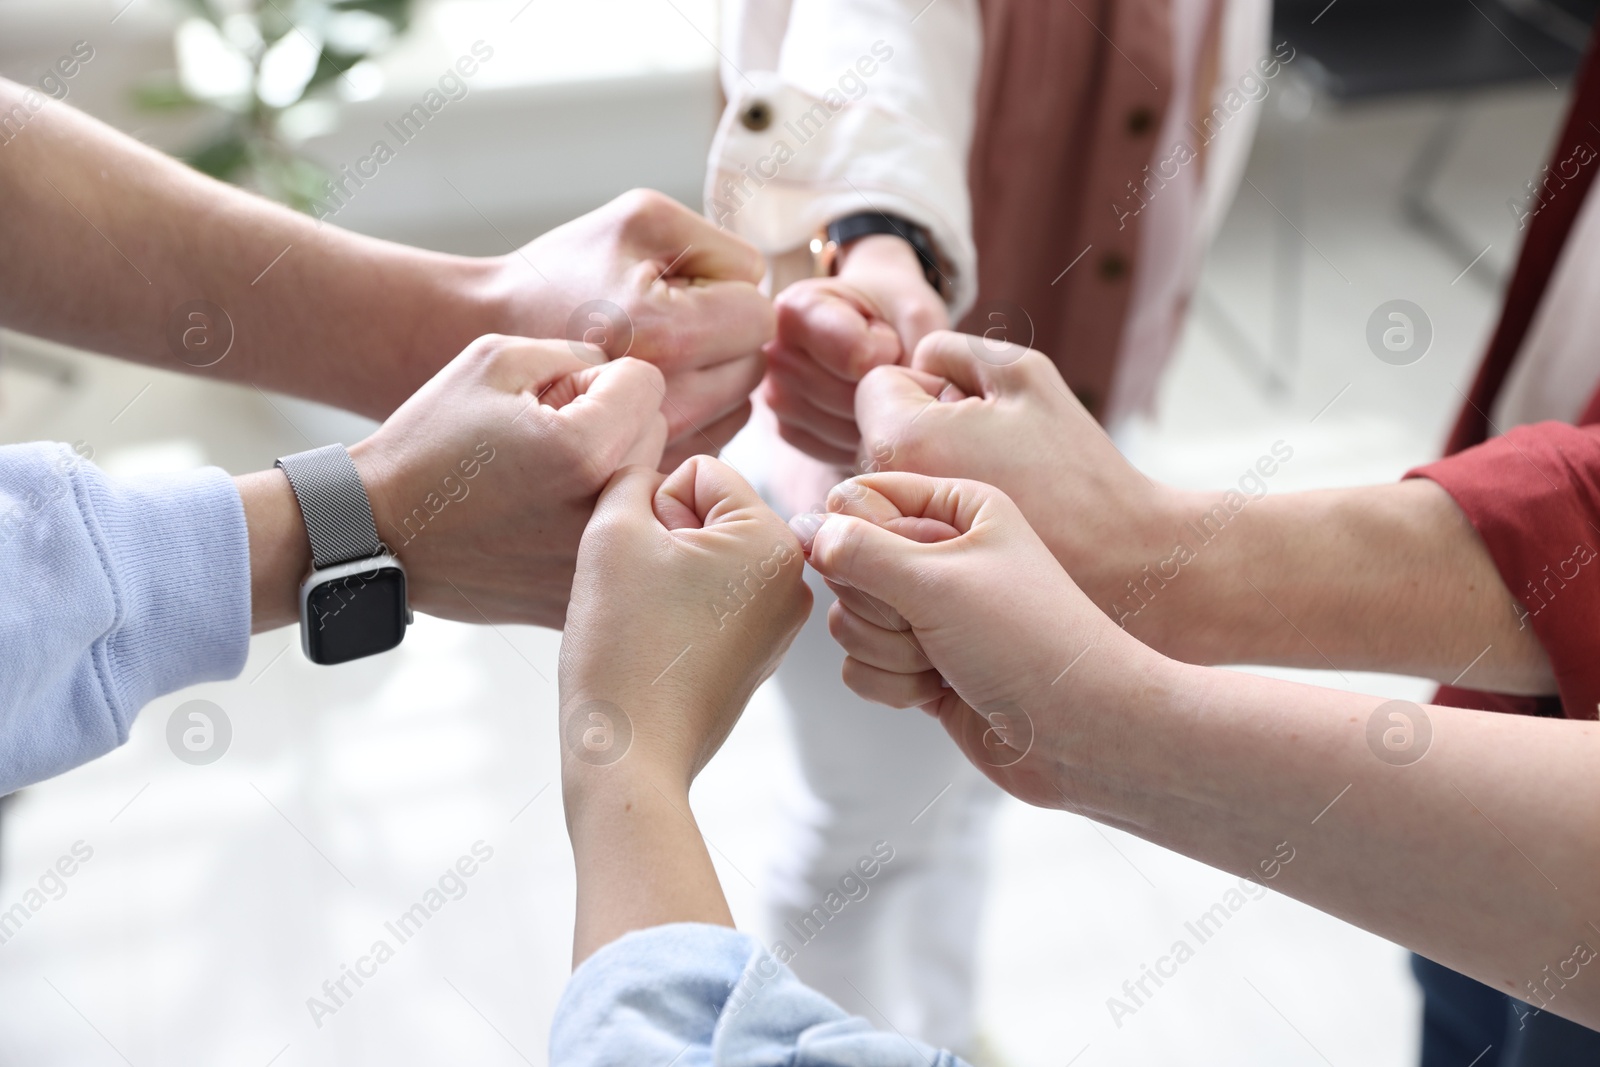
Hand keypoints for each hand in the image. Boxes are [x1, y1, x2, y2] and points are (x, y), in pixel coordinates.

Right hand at [346, 335, 666, 628]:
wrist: (377, 535)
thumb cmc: (428, 446)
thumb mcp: (493, 362)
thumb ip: (574, 353)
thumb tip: (618, 374)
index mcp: (584, 449)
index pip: (648, 384)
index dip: (600, 378)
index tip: (555, 399)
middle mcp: (603, 512)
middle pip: (655, 432)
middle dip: (611, 420)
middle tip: (547, 437)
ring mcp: (596, 562)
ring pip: (645, 486)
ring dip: (611, 469)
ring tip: (546, 478)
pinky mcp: (584, 593)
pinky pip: (626, 537)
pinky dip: (599, 522)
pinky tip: (546, 519)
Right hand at [486, 190, 775, 466]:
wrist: (478, 334)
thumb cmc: (560, 269)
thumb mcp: (641, 220)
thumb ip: (722, 246)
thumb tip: (762, 291)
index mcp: (665, 335)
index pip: (759, 317)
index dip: (726, 292)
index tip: (673, 288)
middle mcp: (664, 405)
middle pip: (753, 367)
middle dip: (723, 338)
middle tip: (662, 320)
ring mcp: (652, 449)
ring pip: (738, 406)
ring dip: (711, 376)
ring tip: (651, 352)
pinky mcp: (642, 475)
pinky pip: (709, 438)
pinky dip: (693, 412)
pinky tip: (648, 388)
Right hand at [559, 456, 811, 791]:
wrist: (629, 752)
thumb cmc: (622, 645)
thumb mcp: (613, 530)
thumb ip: (633, 477)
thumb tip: (653, 482)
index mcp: (774, 538)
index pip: (698, 473)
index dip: (652, 508)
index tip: (642, 563)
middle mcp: (795, 577)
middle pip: (708, 513)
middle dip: (664, 539)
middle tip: (641, 595)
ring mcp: (782, 620)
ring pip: (706, 556)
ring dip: (668, 572)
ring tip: (648, 619)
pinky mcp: (760, 652)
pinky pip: (712, 599)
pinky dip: (679, 608)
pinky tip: (659, 643)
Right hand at [762, 234, 947, 465]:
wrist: (871, 325)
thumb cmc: (891, 312)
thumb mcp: (915, 310)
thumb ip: (916, 348)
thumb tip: (902, 407)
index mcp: (799, 309)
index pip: (858, 357)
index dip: (889, 352)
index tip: (885, 335)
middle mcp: (775, 352)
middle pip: (850, 398)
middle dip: (883, 388)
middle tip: (883, 362)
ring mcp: (775, 395)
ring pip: (844, 430)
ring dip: (875, 417)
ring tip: (873, 383)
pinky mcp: (787, 430)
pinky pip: (835, 452)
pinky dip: (861, 439)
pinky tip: (863, 409)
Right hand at [797, 472, 1168, 808]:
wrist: (1081, 733)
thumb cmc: (1027, 642)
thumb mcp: (938, 580)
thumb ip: (859, 549)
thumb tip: (804, 530)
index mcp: (958, 507)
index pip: (860, 498)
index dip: (858, 539)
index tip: (897, 571)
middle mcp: (942, 553)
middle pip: (846, 565)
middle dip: (875, 607)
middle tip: (927, 623)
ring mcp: (931, 612)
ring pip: (847, 620)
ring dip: (885, 650)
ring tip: (941, 661)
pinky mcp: (924, 666)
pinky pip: (861, 666)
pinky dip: (891, 685)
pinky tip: (937, 692)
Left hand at [854, 330, 1179, 611]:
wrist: (1117, 563)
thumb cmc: (1073, 467)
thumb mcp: (1022, 375)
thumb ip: (953, 350)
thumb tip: (916, 362)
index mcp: (899, 439)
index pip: (876, 386)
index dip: (930, 387)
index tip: (977, 417)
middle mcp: (882, 496)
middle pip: (877, 436)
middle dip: (924, 432)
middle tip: (993, 458)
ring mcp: (889, 545)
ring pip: (890, 482)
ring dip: (929, 475)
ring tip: (989, 497)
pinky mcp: (907, 579)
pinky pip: (902, 527)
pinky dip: (933, 524)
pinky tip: (982, 535)